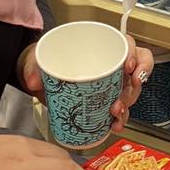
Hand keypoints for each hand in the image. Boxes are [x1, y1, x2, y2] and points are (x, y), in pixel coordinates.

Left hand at [21, 35, 152, 133]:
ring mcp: (111, 83)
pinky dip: (121, 118)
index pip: (127, 44)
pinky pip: (121, 109)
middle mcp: (111, 64)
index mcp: (100, 47)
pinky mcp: (106, 101)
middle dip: (134, 84)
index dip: (133, 54)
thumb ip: (34, 65)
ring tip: (115, 112)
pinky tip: (115, 125)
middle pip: (136, 69)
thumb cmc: (47, 61)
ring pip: (132, 90)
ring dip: (128, 103)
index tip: (127, 66)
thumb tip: (34, 80)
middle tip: (124, 93)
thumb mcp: (39, 58)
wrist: (41, 80)